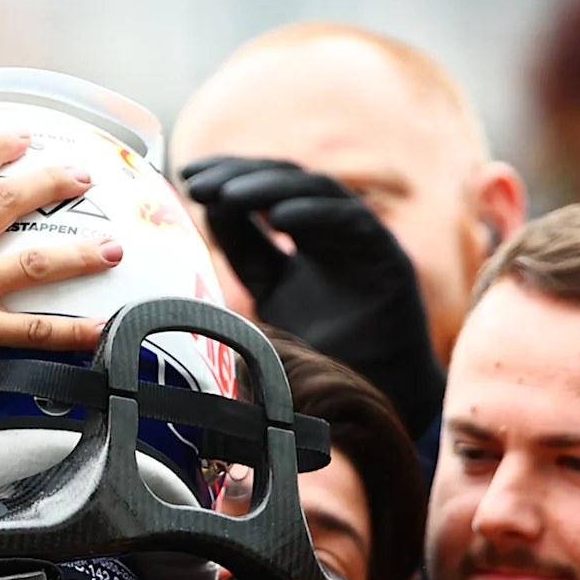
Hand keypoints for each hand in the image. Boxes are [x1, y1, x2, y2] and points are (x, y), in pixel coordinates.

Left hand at [179, 156, 443, 436]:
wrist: (373, 402)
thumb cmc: (323, 355)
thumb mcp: (269, 295)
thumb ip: (245, 254)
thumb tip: (207, 208)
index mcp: (306, 240)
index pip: (264, 196)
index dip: (228, 181)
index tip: (189, 180)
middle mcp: (335, 233)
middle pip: (287, 184)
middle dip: (241, 177)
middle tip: (199, 181)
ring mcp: (363, 241)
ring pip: (318, 192)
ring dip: (270, 188)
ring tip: (229, 196)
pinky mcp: (390, 258)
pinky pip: (352, 222)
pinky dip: (316, 214)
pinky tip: (278, 218)